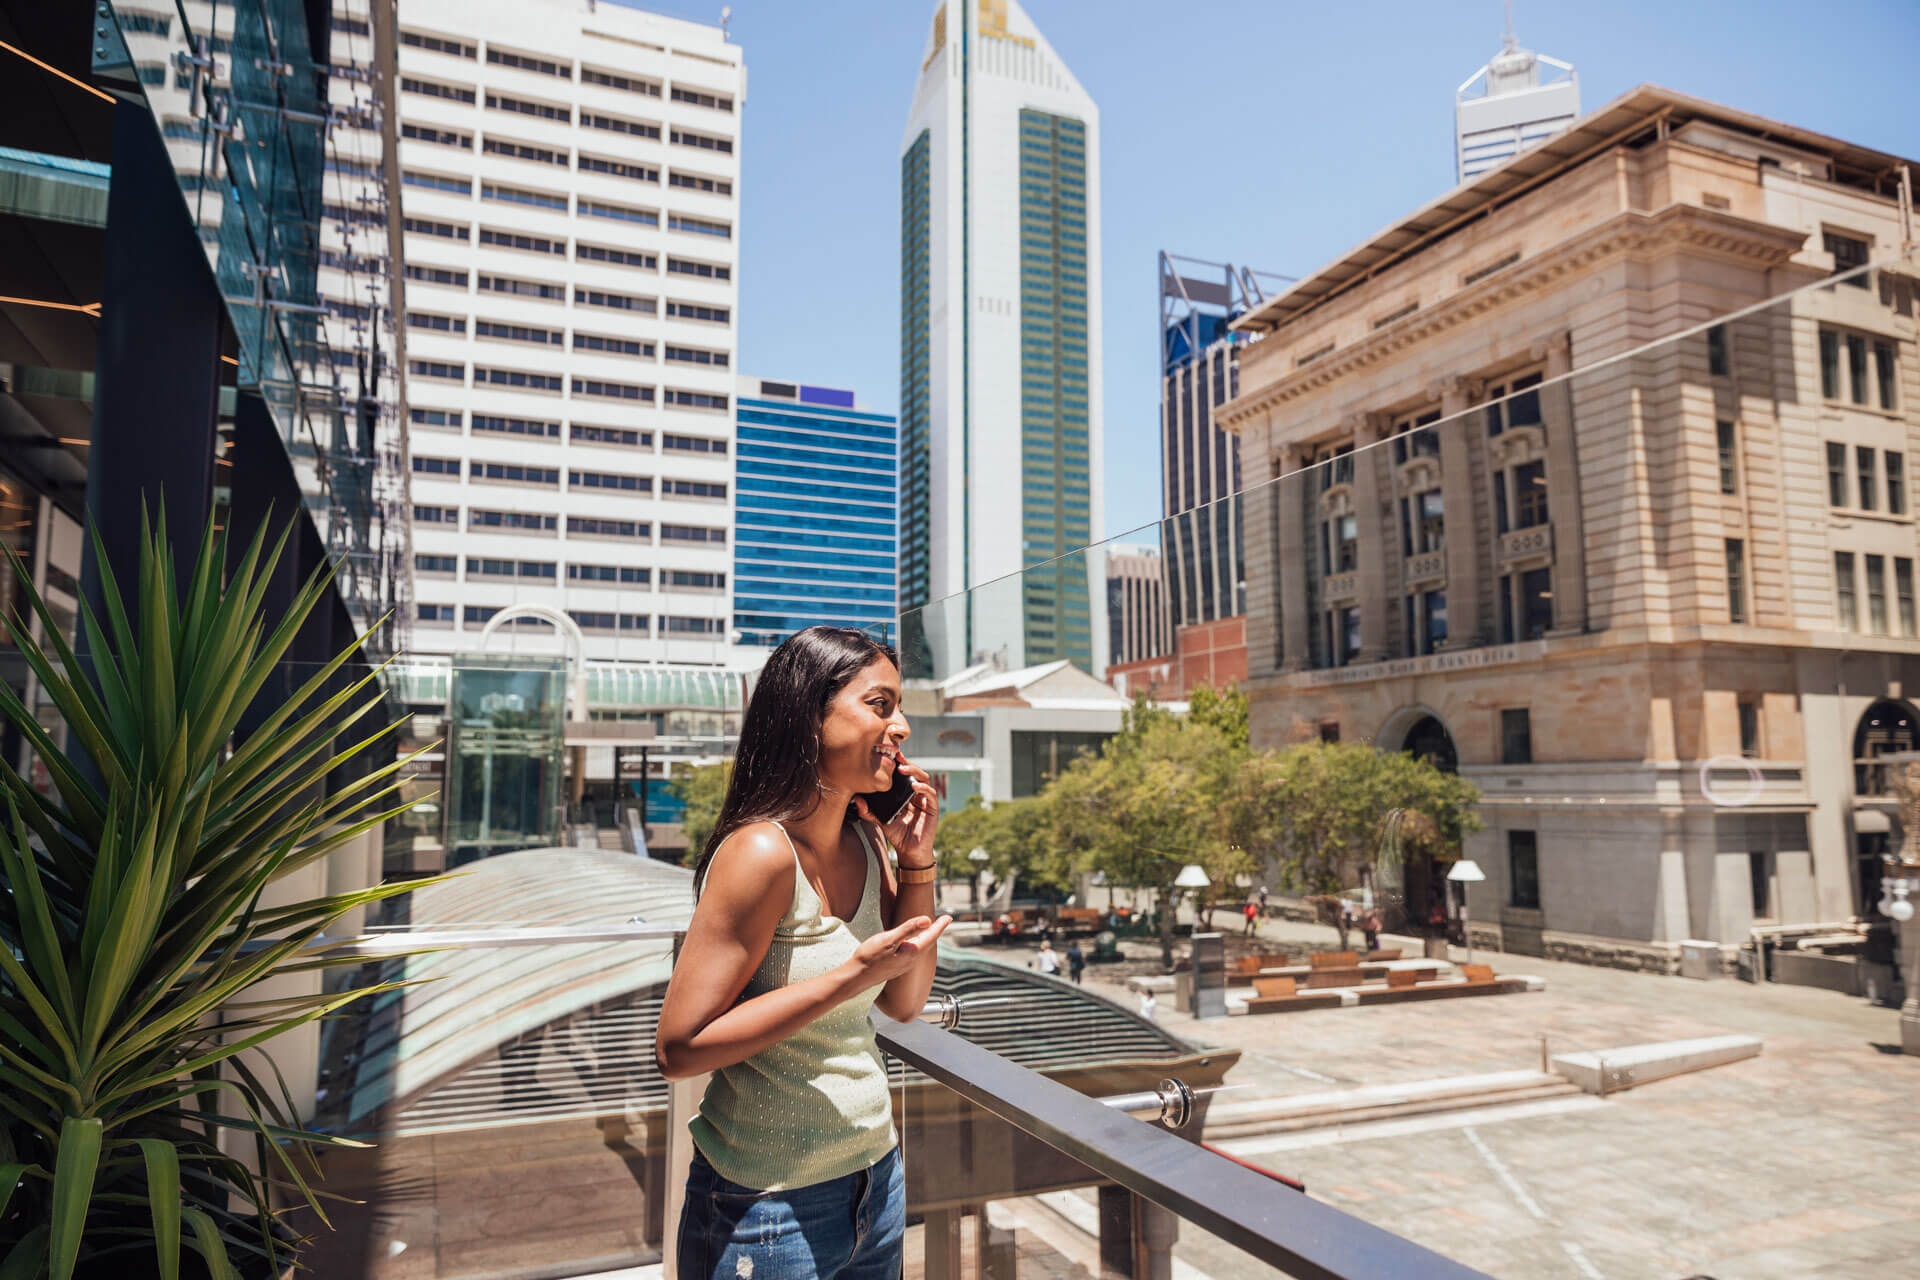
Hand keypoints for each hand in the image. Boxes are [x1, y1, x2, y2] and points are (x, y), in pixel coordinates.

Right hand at [845, 913, 951, 988]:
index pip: (931, 936)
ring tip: (931, 929)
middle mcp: (911, 960)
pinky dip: (917, 943)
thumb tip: (927, 920)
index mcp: (911, 952)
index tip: (949, 917)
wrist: (857, 976)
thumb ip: (908, 929)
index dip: (940, 925)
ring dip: (927, 937)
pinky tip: (913, 942)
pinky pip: (912, 952)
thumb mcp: (889, 939)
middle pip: (928, 942)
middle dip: (936, 931)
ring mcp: (904, 965)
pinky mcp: (897, 966)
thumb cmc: (870, 957)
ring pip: (921, 948)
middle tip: (943, 920)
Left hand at [852, 752, 938, 867]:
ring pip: (924, 779)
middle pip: (915, 772)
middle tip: (896, 758)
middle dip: (907, 763)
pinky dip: (923, 788)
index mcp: (905, 794)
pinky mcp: (933, 808)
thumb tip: (857, 799)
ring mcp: (926, 800)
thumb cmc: (898, 834)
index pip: (904, 774)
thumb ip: (869, 811)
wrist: (909, 851)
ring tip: (903, 769)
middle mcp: (917, 794)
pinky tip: (915, 786)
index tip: (890, 755)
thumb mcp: (881, 820)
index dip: (899, 764)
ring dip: (914, 771)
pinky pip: (931, 794)